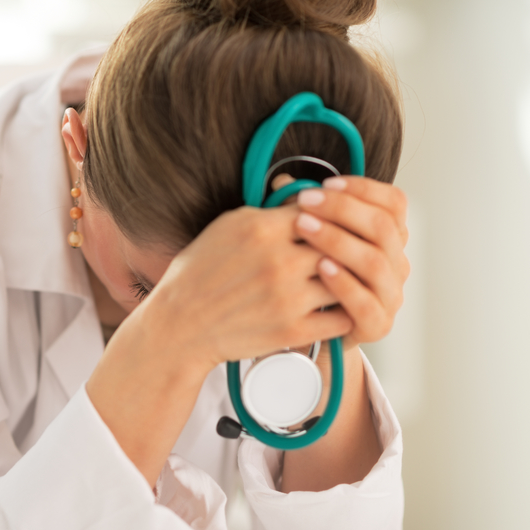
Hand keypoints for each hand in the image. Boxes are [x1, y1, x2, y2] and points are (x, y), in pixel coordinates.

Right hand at [142, 199, 352, 371]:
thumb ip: (270, 212)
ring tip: (346, 277)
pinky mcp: (292, 330)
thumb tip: (307, 199)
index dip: (333, 215)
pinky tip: (338, 305)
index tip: (334, 222)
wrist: (180, 324)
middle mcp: (279, 261)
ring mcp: (288, 298)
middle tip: (349, 250)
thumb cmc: (200, 272)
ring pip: (345, 280)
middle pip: (340, 243)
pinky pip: (341, 317)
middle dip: (346, 245)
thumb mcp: (228, 226)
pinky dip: (343, 310)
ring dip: (348, 278)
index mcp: (263, 229)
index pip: (323, 209)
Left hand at [292, 176, 409, 350]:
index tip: (327, 184)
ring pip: (375, 262)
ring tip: (304, 227)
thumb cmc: (307, 279)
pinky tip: (320, 267)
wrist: (306, 331)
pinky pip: (366, 302)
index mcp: (388, 238)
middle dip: (342, 209)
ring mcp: (389, 295)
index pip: (393, 203)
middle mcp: (396, 264)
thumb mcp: (305, 240)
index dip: (363, 189)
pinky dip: (344, 283)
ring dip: (338, 240)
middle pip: (383, 227)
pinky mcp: (377, 325)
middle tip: (305, 201)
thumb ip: (304, 212)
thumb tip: (283, 181)